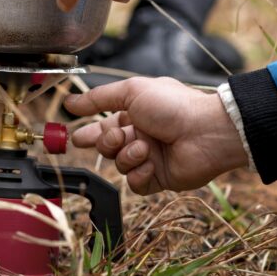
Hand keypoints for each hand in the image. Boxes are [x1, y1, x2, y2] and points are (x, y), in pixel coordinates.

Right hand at [66, 77, 247, 194]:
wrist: (205, 131)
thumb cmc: (173, 106)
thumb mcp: (131, 91)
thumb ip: (98, 98)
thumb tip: (70, 102)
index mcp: (134, 115)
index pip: (103, 126)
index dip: (88, 132)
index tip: (76, 138)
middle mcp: (140, 136)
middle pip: (106, 147)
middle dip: (107, 143)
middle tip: (118, 137)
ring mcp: (149, 158)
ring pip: (119, 165)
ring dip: (128, 156)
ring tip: (145, 147)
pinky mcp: (159, 179)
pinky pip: (136, 184)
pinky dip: (140, 174)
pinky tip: (151, 164)